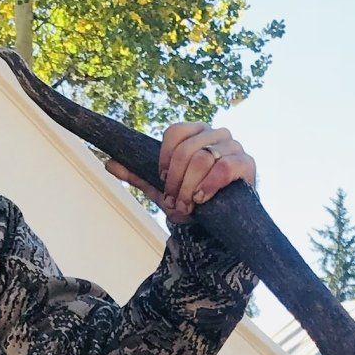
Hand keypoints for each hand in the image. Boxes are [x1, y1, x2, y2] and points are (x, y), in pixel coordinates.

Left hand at [105, 123, 255, 221]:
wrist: (219, 222)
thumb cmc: (191, 200)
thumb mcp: (161, 189)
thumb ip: (137, 174)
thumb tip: (108, 163)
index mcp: (195, 132)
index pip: (175, 131)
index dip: (165, 158)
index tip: (162, 179)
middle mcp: (216, 133)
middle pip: (187, 149)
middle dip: (176, 180)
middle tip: (174, 200)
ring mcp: (234, 146)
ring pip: (203, 159)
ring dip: (190, 187)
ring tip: (188, 204)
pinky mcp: (246, 163)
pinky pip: (224, 167)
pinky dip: (209, 185)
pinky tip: (202, 199)